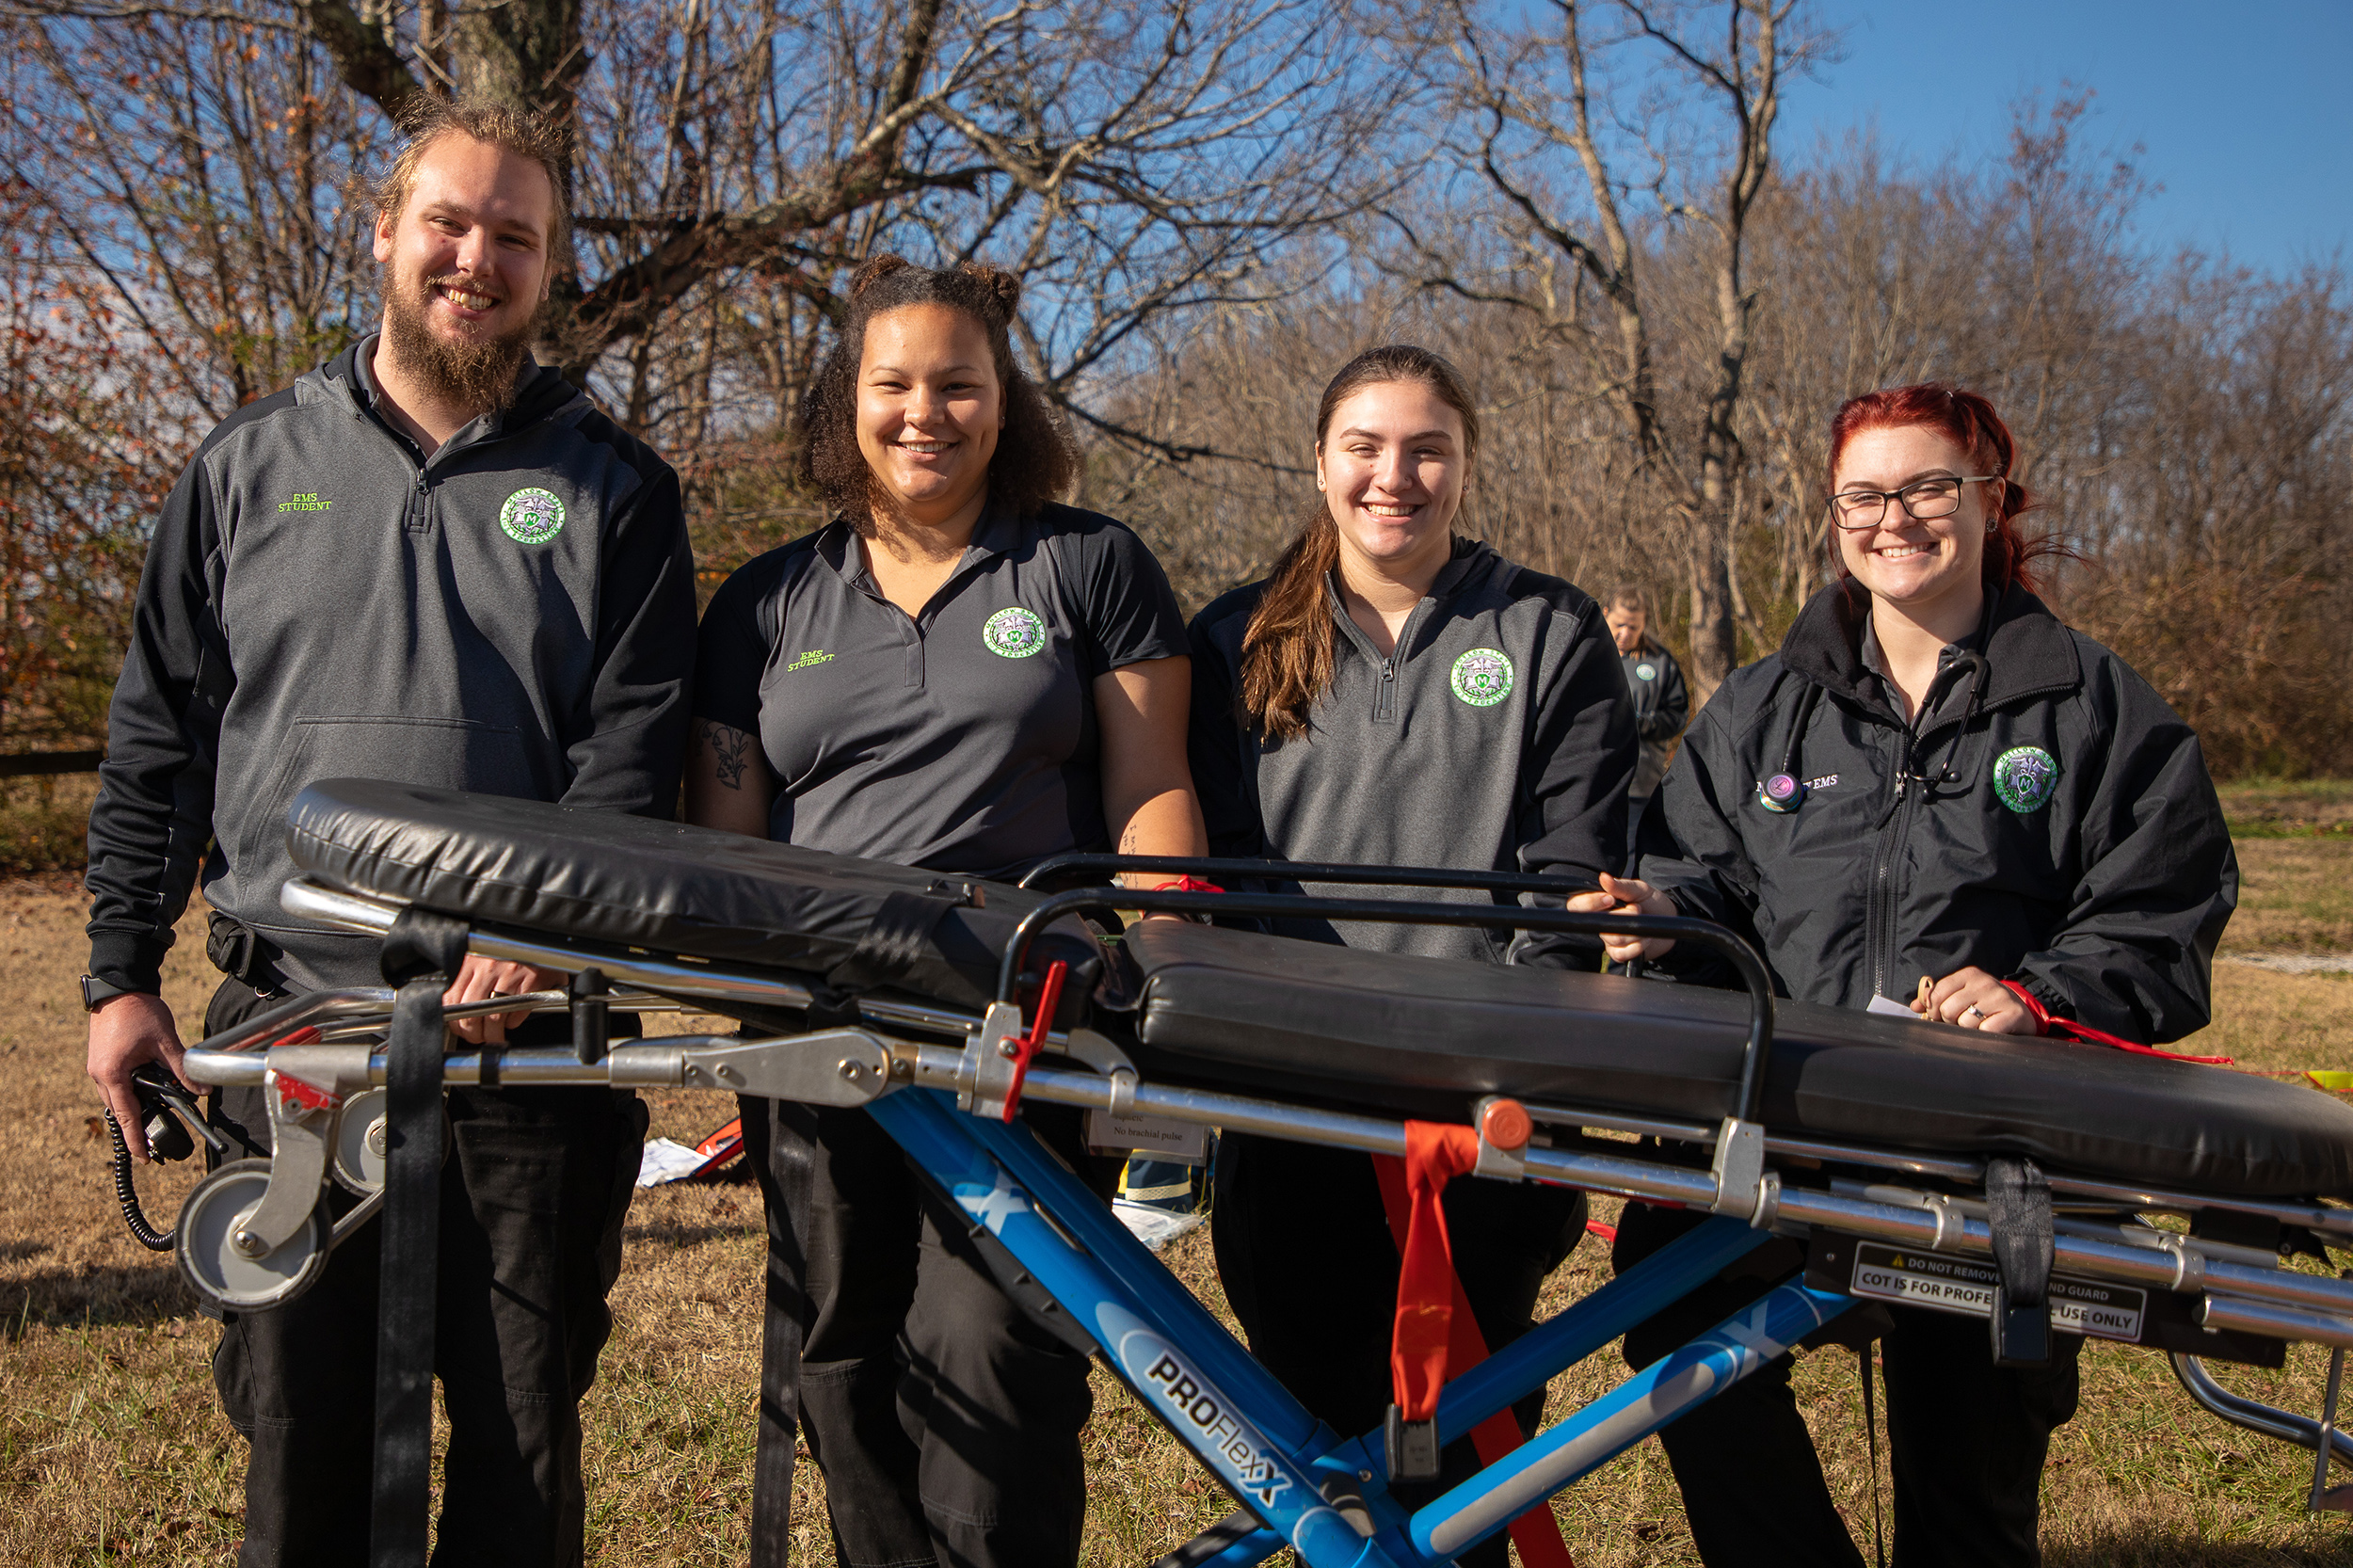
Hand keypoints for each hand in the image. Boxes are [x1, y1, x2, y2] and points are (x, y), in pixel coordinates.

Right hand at [88, 992, 187, 1162]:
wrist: (121, 986)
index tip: (144, 1158)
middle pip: (119, 1110)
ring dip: (132, 1110)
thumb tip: (203, 1090)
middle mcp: (99, 1074)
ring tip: (150, 1123)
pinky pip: (114, 1085)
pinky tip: (144, 1096)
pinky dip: (127, 1094)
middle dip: (134, 1128)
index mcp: (112, 1073)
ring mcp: (97, 1067)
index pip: (126, 1115)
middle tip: (152, 1146)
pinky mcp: (102, 1060)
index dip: (136, 1138)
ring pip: (116, 1098)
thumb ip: (183, 1068)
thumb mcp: (165, 1042)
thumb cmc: (139, 1011)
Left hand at [443, 956, 564, 1044]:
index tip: (460, 1029)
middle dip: (473, 1034)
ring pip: (494, 1017)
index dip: (454, 1022)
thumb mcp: (483, 957)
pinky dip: (513, 1022)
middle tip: (478, 1038)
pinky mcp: (532, 982)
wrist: (542, 937)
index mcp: (473, 961)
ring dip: (493, 1034)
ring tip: (495, 1036)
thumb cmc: (513, 949)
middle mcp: (489, 967)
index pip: (453, 999)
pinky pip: (517, 1012)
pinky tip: (513, 1018)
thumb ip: (468, 978)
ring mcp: (511, 975)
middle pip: (471, 1013)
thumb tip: (455, 1007)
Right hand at [1565, 872, 1678, 963]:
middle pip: (1598, 924)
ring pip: (1613, 938)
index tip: (1610, 899)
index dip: (1590, 903)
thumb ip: (1621, 885)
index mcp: (1599, 903)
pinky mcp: (1618, 954)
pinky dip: (1638, 945)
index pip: (1577, 905)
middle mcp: (1600, 921)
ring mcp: (1608, 939)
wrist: (1669, 921)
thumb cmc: (1651, 902)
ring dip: (1635, 930)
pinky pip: (1621, 953)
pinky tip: (1644, 938)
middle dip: (1623, 916)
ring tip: (1643, 921)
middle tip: (1637, 908)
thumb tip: (1603, 877)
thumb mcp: (1639, 889)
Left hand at [1917, 967, 2037, 1034]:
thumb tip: (1915, 1006)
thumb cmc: (1983, 1006)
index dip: (1933, 1009)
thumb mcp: (1961, 996)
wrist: (2020, 1013)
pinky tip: (1992, 1030)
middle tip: (1963, 1021)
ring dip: (1969, 1030)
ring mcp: (1999, 997)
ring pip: (1965, 1023)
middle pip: (1947, 1009)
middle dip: (1951, 1021)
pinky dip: (1985, 1036)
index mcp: (1968, 974)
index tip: (1940, 1015)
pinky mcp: (2013, 1013)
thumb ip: (1936, 999)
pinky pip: (1985, 1032)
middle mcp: (1984, 982)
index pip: (1936, 993)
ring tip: (1979, 1025)